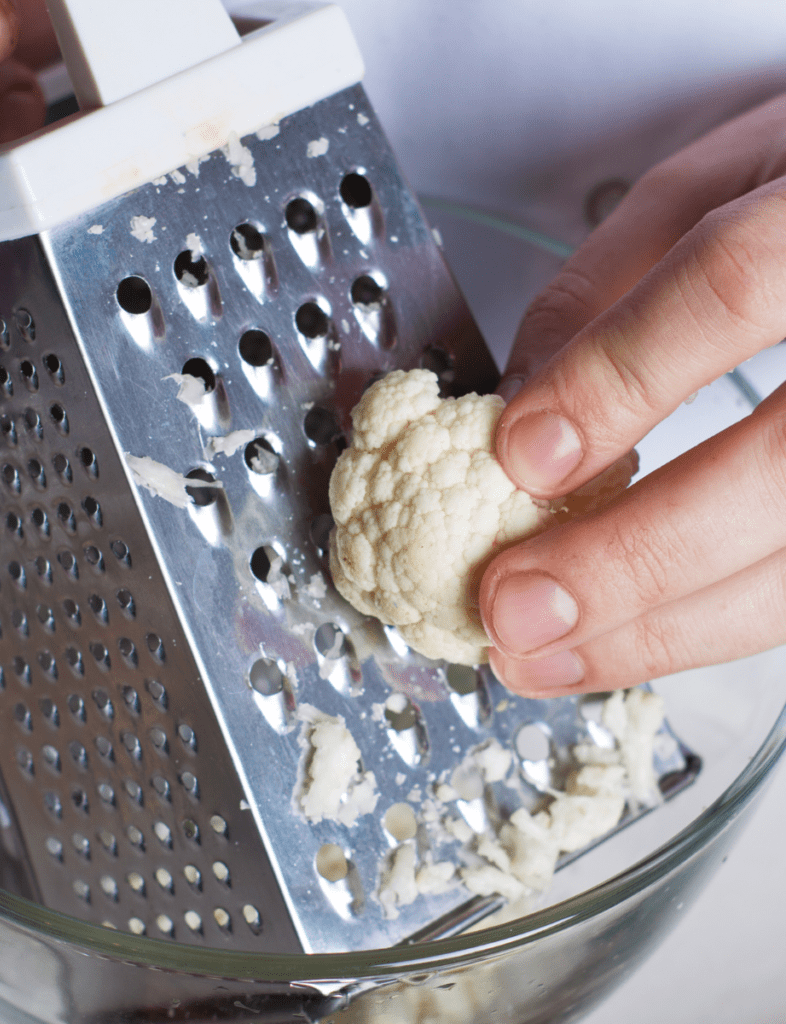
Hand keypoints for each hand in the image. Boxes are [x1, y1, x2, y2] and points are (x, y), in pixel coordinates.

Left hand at [479, 92, 785, 695]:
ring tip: (555, 655)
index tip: (517, 456)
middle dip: (636, 559)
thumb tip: (520, 401)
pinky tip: (633, 637)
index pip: (735, 284)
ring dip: (670, 629)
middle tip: (518, 610)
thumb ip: (609, 286)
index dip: (620, 378)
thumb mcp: (716, 181)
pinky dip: (714, 621)